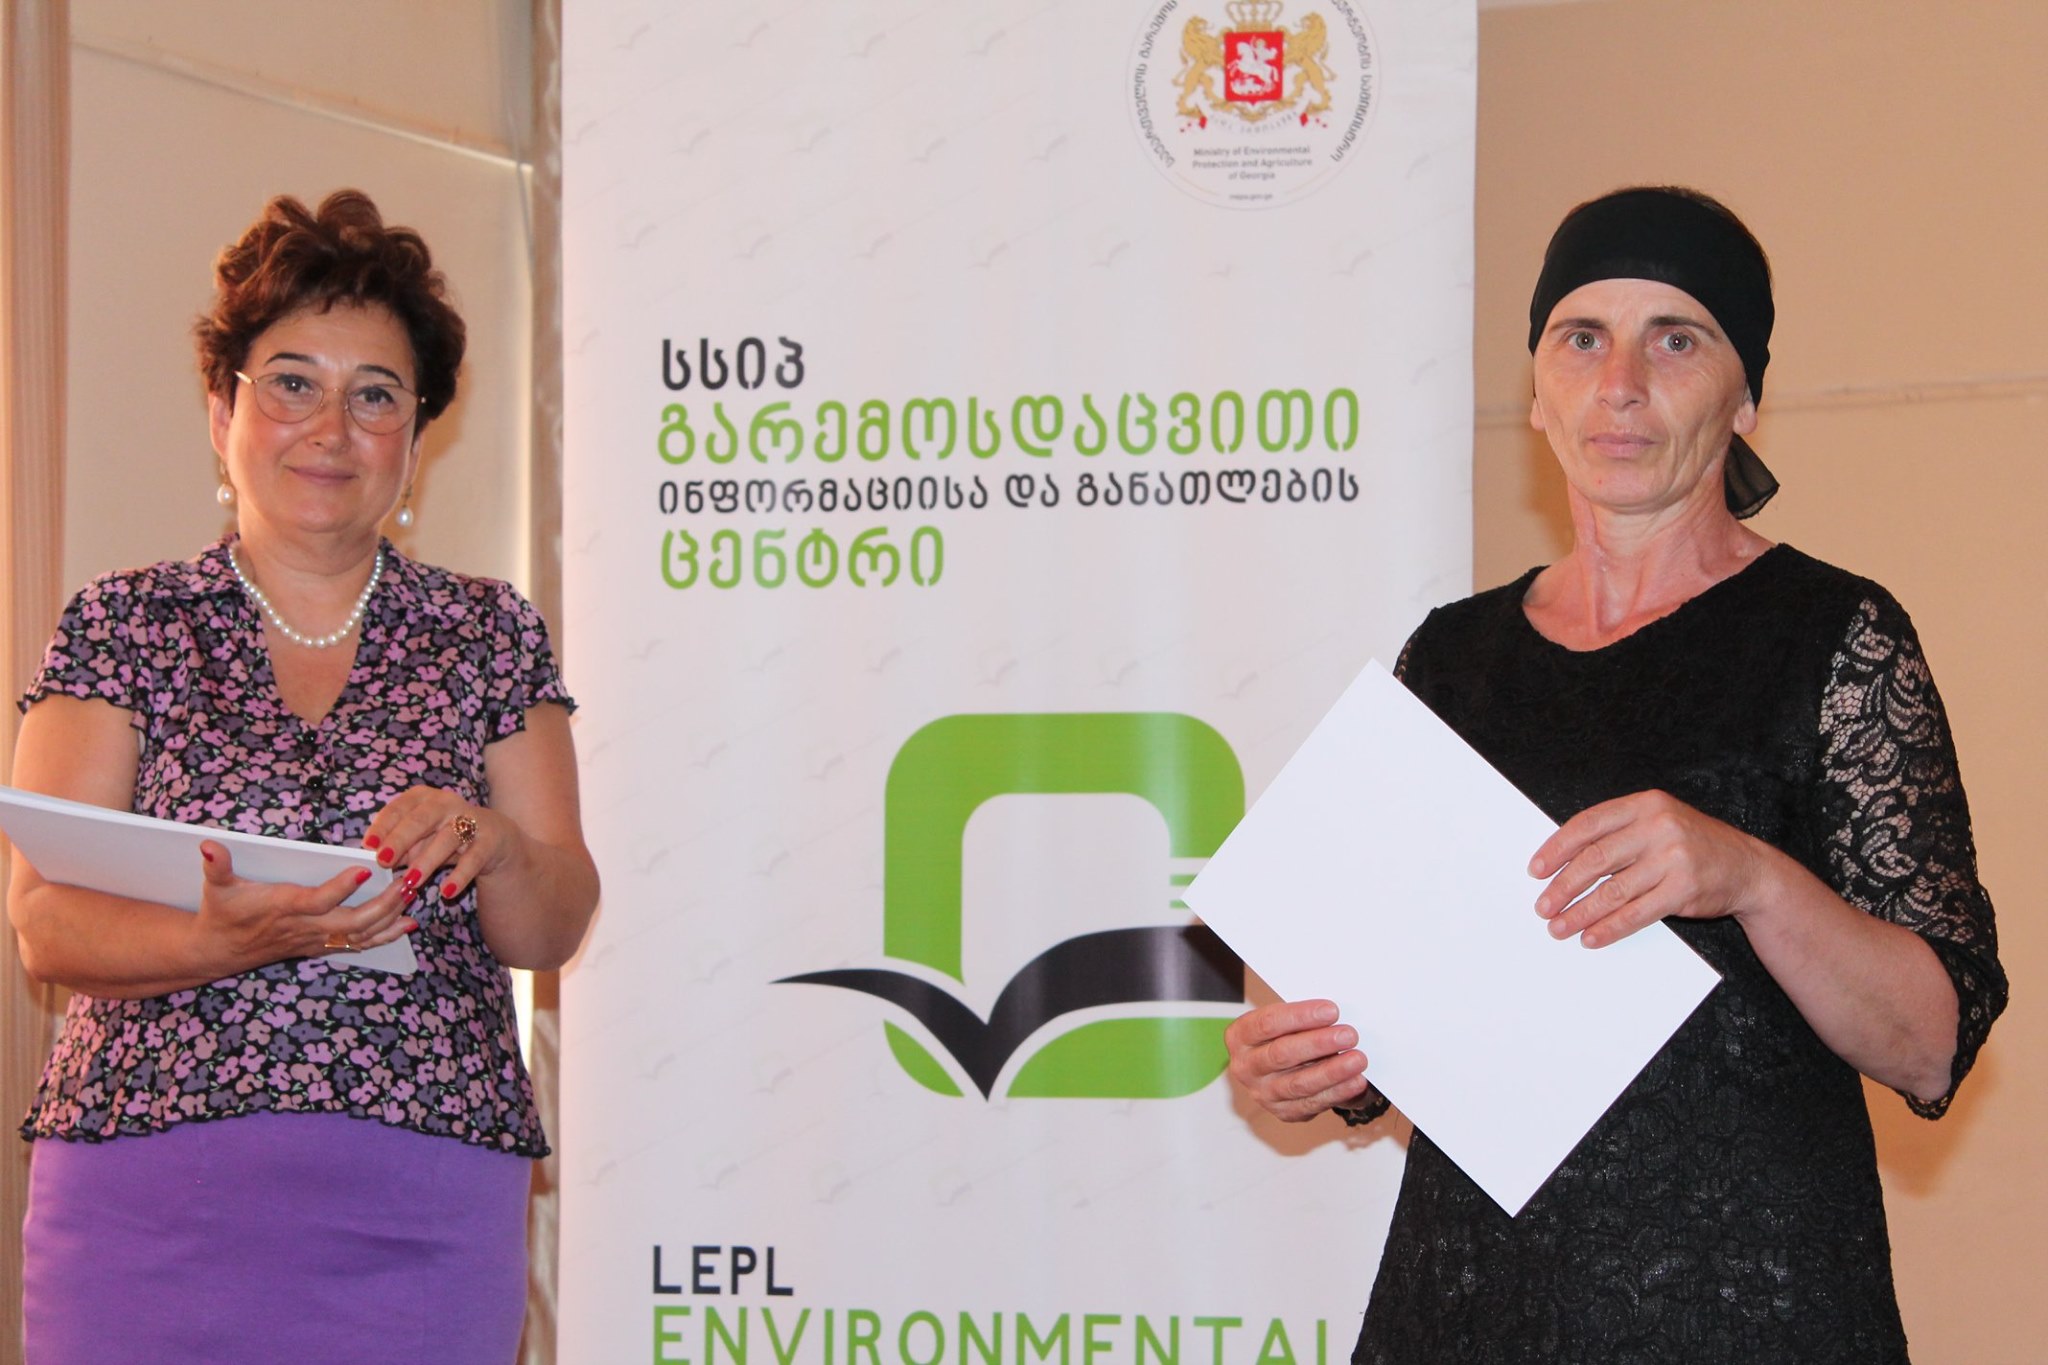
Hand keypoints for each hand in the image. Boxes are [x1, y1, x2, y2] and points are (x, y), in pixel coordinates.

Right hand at [198, 841, 415, 966]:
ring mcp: (315, 940)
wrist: (217, 951)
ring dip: (391, 918)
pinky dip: (385, 935)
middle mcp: (305, 927)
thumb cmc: (220, 913)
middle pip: (352, 922)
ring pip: (361, 935)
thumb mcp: (216, 887)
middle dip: (384, 904)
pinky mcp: (320, 946)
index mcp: (284, 908)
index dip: (341, 888)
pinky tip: (408, 923)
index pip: (318, 900)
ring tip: (415, 895)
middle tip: (408, 882)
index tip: (365, 870)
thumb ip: (217, 865)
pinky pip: (359, 944)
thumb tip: (208, 844)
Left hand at [362, 787, 509, 906]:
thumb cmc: (443, 836)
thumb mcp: (419, 837)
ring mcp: (471, 821)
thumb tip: (372, 859)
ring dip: (427, 860)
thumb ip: (398, 846)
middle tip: (384, 860)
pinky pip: (473, 859)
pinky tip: (446, 892)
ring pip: (447, 839)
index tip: (369, 846)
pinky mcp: (489, 841)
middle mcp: (446, 804)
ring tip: (411, 881)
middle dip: (400, 839)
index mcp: (423, 798)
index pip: (399, 808)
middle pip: (421, 819)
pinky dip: (459, 876)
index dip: (383, 826)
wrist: (492, 838)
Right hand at [1224, 998, 1371, 1122]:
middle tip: (1348, 1034)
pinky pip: (1313, 1103)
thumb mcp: (1284, 1021)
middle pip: (1282, 1053)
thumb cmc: (1284, 1036)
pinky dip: (1338, 1092)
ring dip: (1332, 1071)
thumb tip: (1333, 1015)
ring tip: (1358, 1059)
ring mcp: (1263, 1093)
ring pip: (1299, 1083)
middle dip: (1319, 1043)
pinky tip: (1356, 1081)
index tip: (1331, 1010)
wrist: (1279, 1070)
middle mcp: (1245, 1067)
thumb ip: (1302, 1018)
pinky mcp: (1284, 1112)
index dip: (1301, 1016)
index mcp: (1239, 1036)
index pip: (1268, 1023)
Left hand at [1530, 789, 1766, 947]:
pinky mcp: (1683, 890)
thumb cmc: (1692, 845)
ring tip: (1559, 926)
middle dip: (1563, 885)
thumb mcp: (1658, 822)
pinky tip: (1591, 937)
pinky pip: (1636, 913)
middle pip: (1596, 859)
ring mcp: (1673, 859)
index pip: (1588, 824)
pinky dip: (1609, 928)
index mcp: (1645, 805)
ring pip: (1613, 890)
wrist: (1748, 868)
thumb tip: (1564, 860)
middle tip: (1543, 905)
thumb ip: (1619, 833)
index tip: (1536, 869)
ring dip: (1580, 912)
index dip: (1557, 848)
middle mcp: (1658, 827)